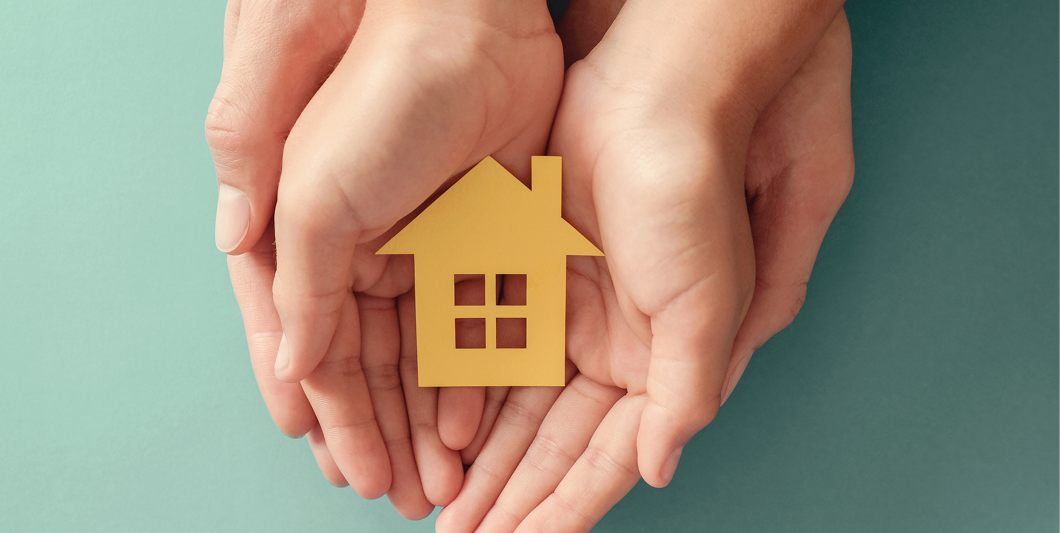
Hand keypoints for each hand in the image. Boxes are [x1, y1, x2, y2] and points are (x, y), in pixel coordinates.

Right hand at [207, 0, 563, 514]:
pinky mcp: (481, 232)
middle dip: (381, 432)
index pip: (312, 347)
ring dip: (426, 414)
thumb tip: (292, 368)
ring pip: (422, 351)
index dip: (326, 414)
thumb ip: (300, 287)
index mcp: (306, 239)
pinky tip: (473, 419)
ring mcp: (424, 242)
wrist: (462, 26)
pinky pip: (475, 316)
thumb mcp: (314, 199)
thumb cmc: (374, 99)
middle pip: (369, 363)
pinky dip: (471, 369)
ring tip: (437, 476)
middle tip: (397, 494)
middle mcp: (362, 247)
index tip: (340, 470)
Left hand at [437, 3, 852, 531]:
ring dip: (485, 453)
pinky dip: (468, 388)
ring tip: (448, 502)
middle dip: (514, 492)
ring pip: (518, 403)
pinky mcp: (530, 275)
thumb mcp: (705, 305)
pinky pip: (491, 345)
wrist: (650, 100)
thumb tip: (658, 470)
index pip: (608, 456)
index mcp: (663, 362)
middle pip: (556, 441)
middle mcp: (617, 345)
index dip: (566, 505)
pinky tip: (441, 427)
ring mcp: (571, 311)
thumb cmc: (690, 197)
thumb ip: (686, 394)